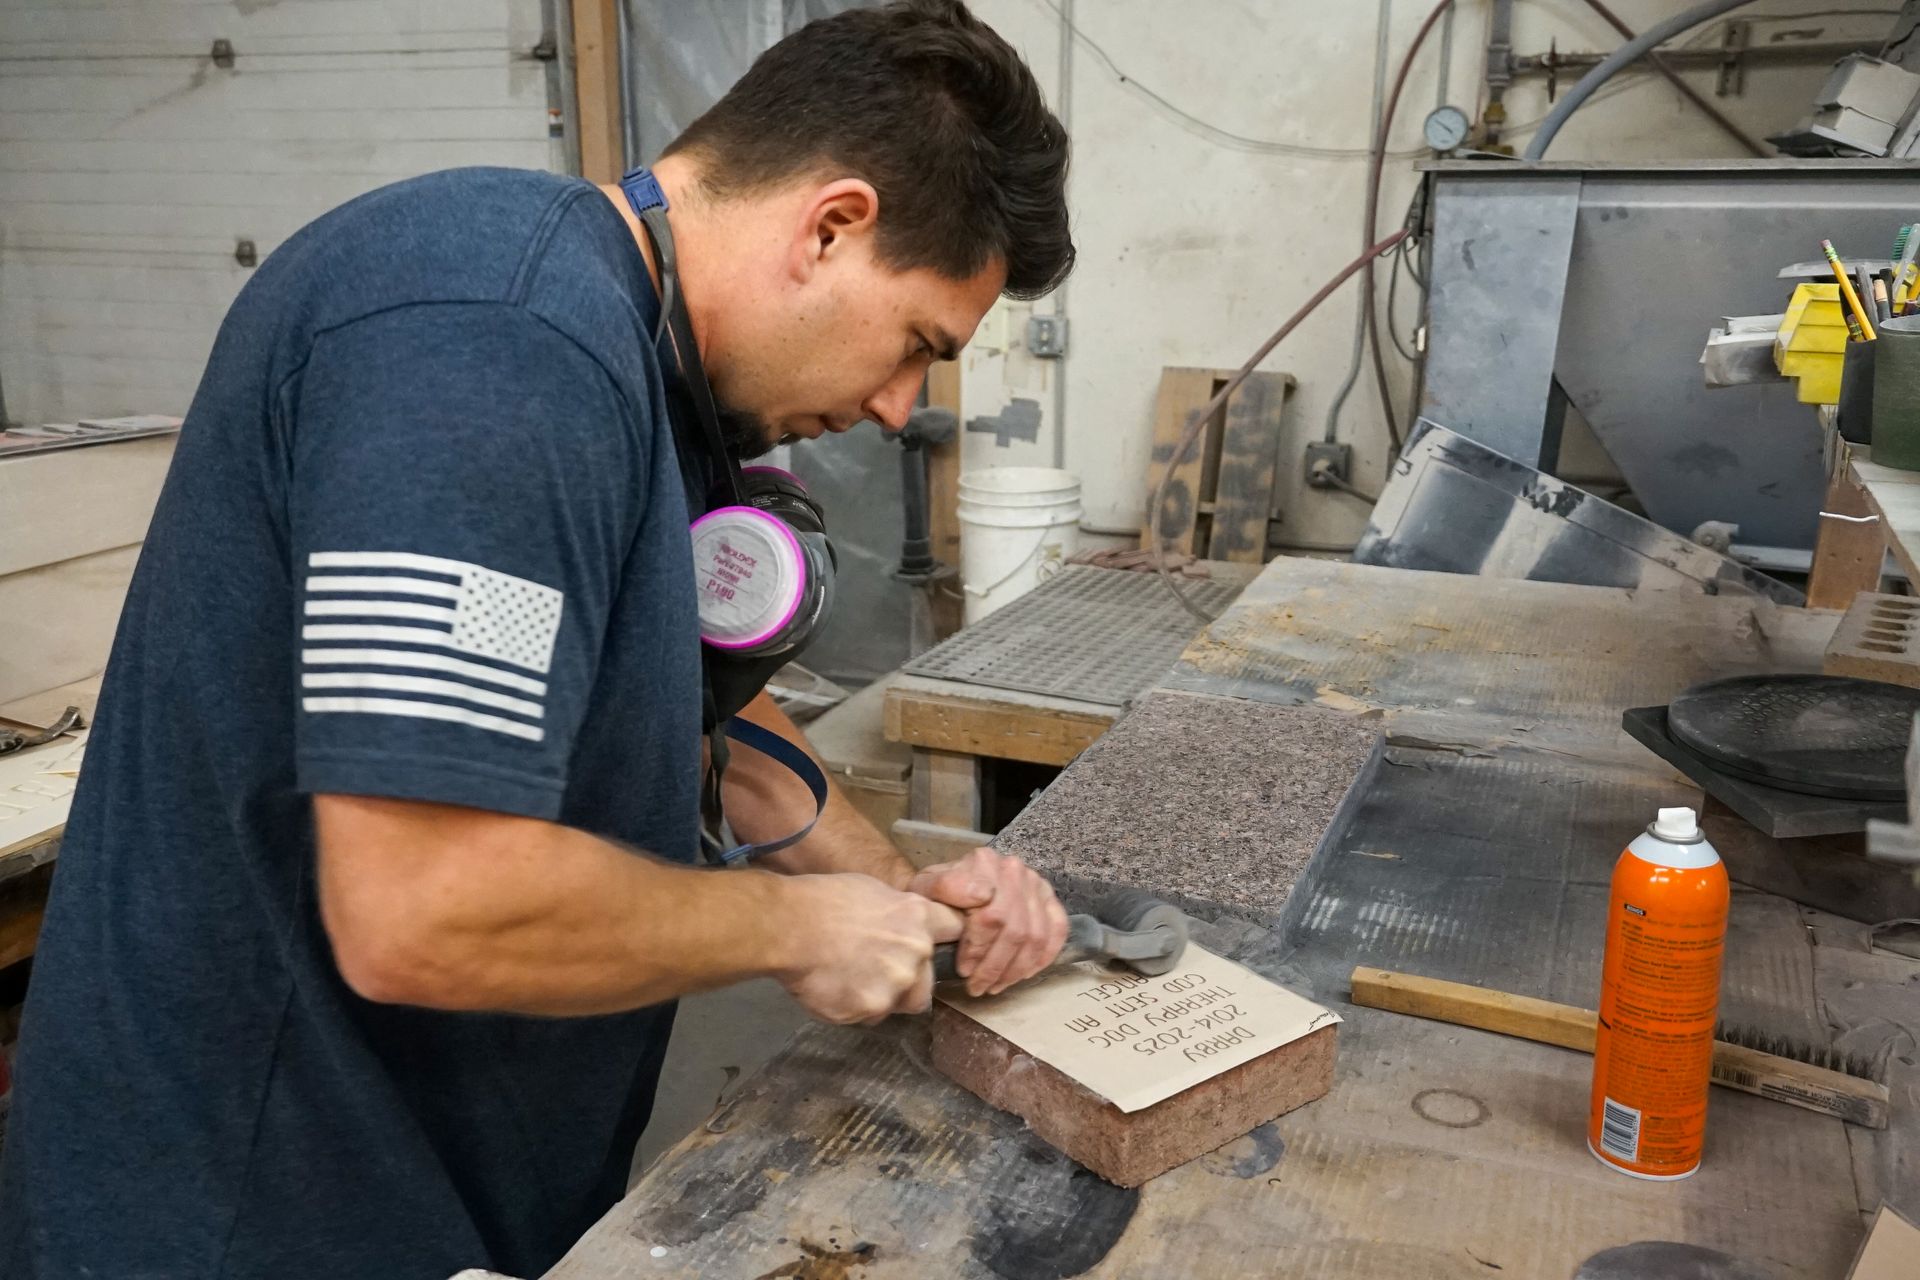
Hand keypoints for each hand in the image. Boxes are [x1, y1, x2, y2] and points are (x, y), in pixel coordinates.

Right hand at [776, 874, 963, 1024]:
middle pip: (929, 979)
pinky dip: (856, 1007)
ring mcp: (896, 984)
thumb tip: (905, 926)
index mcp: (919, 918)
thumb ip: (900, 915)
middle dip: (909, 980)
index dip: (944, 940)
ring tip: (852, 981)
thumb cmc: (823, 900)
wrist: (787, 927)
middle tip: (875, 970)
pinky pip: (871, 1016)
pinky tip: (835, 989)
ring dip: (885, 998)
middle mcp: (916, 952)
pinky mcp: (871, 1008)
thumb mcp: (873, 891)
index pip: (956, 931)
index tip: (933, 947)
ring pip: (903, 1003)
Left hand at [907, 849, 1068, 996]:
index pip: (990, 916)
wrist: (951, 885)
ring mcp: (1035, 883)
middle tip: (977, 987)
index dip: (978, 948)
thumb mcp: (925, 889)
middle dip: (996, 966)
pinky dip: (1043, 957)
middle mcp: (1014, 869)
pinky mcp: (1049, 899)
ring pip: (1035, 935)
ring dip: (1016, 969)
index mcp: (983, 863)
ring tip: (995, 986)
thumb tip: (981, 896)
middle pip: (1015, 930)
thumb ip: (944, 888)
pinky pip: (1057, 930)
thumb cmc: (938, 894)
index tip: (963, 969)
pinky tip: (1023, 975)